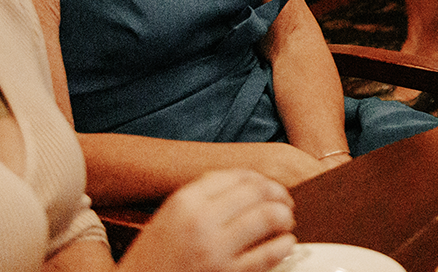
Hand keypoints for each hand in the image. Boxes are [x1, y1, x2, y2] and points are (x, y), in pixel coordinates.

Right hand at [122, 168, 295, 271]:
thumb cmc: (152, 261)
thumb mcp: (167, 219)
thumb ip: (198, 197)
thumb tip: (238, 181)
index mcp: (184, 202)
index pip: (237, 176)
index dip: (260, 178)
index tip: (268, 186)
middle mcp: (200, 222)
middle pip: (257, 192)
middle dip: (278, 195)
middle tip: (285, 203)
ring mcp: (215, 250)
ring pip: (267, 218)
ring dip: (284, 217)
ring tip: (286, 222)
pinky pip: (269, 254)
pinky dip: (284, 246)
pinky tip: (285, 244)